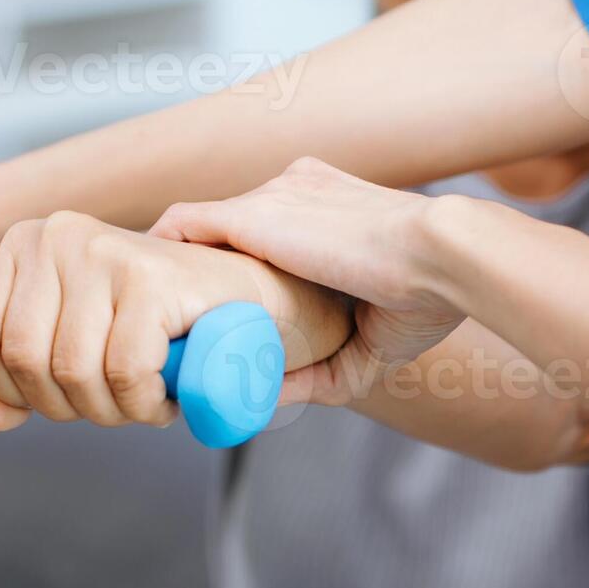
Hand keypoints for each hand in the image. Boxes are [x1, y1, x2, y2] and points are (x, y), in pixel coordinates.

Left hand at [0, 211, 351, 431]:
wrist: (254, 298)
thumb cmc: (161, 321)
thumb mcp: (78, 340)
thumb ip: (23, 374)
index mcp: (25, 242)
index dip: (6, 388)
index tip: (49, 402)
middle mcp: (57, 235)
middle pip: (21, 358)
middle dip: (63, 406)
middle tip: (108, 408)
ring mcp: (104, 251)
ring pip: (70, 370)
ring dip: (108, 411)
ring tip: (139, 402)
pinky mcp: (150, 278)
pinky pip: (122, 371)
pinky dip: (141, 404)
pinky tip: (161, 399)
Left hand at [149, 158, 474, 403]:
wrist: (442, 255)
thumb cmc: (428, 298)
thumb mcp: (367, 343)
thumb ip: (318, 368)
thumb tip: (267, 398)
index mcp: (332, 205)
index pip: (273, 230)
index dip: (248, 268)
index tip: (231, 309)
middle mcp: (299, 189)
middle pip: (233, 226)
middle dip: (208, 270)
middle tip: (184, 317)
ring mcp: (274, 196)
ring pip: (205, 228)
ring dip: (180, 265)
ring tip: (154, 305)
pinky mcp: (253, 214)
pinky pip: (186, 225)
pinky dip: (164, 254)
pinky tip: (146, 285)